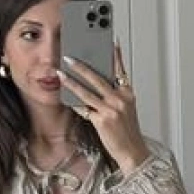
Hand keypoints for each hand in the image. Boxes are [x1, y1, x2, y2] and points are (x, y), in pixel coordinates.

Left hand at [56, 41, 149, 173]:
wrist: (132, 152)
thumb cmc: (127, 132)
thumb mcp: (126, 109)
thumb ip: (114, 95)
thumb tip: (97, 85)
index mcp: (127, 93)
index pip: (120, 69)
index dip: (115, 55)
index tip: (110, 41)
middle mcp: (120, 99)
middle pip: (98, 78)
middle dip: (82, 66)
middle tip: (69, 57)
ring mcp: (111, 110)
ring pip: (87, 92)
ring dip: (72, 82)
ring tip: (61, 74)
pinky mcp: (102, 121)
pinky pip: (84, 108)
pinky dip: (75, 102)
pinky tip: (65, 95)